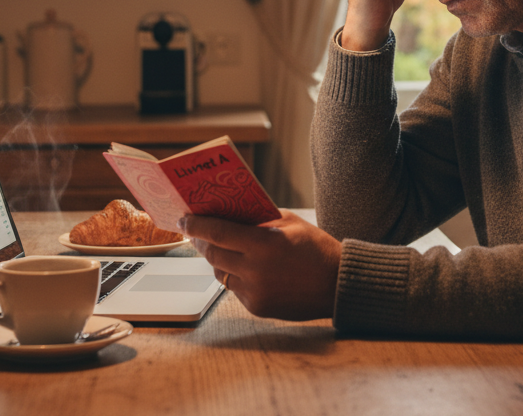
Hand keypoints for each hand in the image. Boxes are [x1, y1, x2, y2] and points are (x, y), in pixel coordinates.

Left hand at [179, 210, 341, 320]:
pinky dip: (233, 275)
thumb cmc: (317, 249)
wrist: (338, 285)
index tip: (184, 219)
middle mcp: (255, 271)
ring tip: (217, 247)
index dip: (197, 225)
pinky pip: (234, 288)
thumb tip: (229, 215)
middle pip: (213, 254)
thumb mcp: (290, 223)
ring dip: (216, 258)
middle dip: (200, 241)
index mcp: (264, 245)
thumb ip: (259, 220)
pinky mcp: (257, 307)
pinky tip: (241, 266)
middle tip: (195, 232)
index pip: (217, 233)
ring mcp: (255, 292)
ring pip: (220, 273)